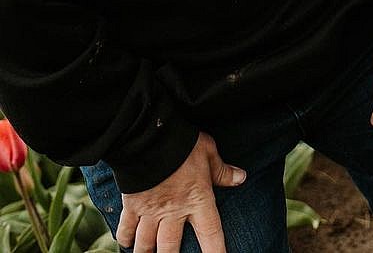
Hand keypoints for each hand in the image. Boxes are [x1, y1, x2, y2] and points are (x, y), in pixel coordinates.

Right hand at [116, 133, 244, 252]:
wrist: (151, 137)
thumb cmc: (183, 144)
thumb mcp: (209, 153)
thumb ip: (222, 171)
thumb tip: (241, 177)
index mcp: (197, 200)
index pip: (211, 233)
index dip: (216, 251)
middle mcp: (173, 212)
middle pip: (170, 248)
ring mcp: (151, 211)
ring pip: (146, 245)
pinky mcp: (132, 205)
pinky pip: (126, 229)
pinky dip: (125, 238)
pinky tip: (126, 243)